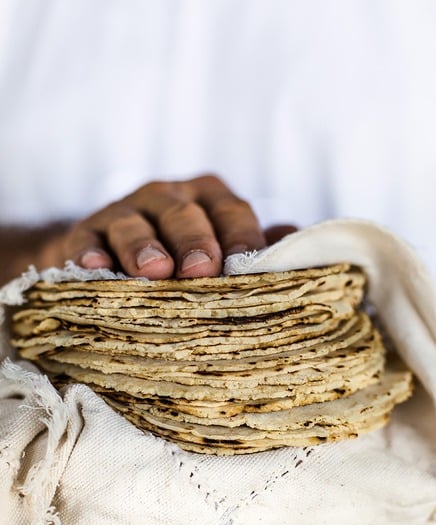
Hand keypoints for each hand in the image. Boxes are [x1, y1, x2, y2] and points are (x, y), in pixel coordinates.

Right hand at [39, 175, 296, 278]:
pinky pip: (88, 239)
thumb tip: (297, 240)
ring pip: (135, 223)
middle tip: (202, 270)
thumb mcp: (219, 243)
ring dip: (144, 246)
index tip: (248, 266)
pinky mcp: (87, 231)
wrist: (116, 252)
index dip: (241, 237)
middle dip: (194, 240)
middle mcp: (168, 197)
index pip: (232, 211)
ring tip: (154, 271)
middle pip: (184, 213)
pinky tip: (96, 267)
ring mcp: (125, 211)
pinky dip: (91, 252)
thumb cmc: (181, 253)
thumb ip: (253, 243)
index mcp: (208, 199)